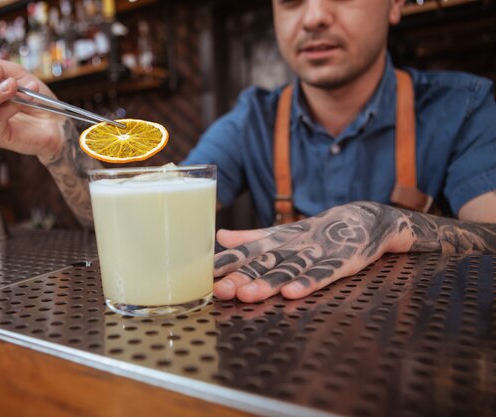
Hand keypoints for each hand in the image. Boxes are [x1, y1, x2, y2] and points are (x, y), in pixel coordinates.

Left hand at [212, 201, 413, 301]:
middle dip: (241, 277)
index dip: (226, 262)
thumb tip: (219, 236)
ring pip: (289, 270)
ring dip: (268, 282)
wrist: (365, 219)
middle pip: (264, 263)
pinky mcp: (342, 262)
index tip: (203, 273)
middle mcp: (294, 246)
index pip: (247, 251)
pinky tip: (292, 293)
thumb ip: (252, 238)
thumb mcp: (284, 234)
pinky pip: (323, 274)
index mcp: (278, 240)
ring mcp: (318, 253)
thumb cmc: (318, 232)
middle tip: (220, 289)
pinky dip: (308, 283)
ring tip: (248, 294)